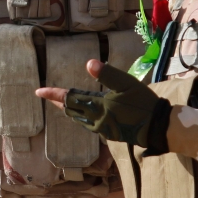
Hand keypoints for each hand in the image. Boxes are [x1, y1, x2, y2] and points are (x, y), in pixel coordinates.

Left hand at [37, 61, 170, 150]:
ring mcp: (103, 129)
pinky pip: (90, 125)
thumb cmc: (143, 103)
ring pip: (79, 120)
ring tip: (64, 104)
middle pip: (71, 111)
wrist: (159, 127)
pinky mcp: (110, 134)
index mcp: (97, 106)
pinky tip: (86, 114)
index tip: (38, 91)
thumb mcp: (126, 83)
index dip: (53, 94)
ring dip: (70, 111)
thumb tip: (89, 63)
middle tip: (48, 96)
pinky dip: (82, 117)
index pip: (69, 99)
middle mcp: (96, 120)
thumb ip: (107, 74)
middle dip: (59, 102)